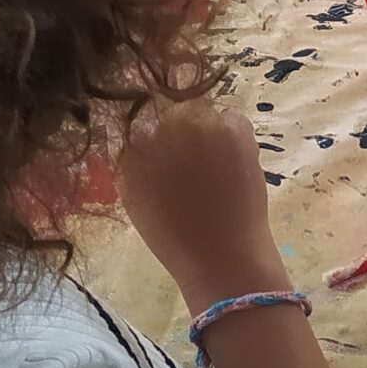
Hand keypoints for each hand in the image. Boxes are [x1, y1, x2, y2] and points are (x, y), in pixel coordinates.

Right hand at [118, 100, 289, 307]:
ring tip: (216, 163)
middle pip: (170, 114)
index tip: (169, 157)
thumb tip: (140, 143)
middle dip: (181, 131)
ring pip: (201, 112)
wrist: (222, 255)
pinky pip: (232, 118)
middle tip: (196, 159)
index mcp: (132, 152)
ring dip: (207, 130)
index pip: (141, 128)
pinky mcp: (232, 129)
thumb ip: (134, 166)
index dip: (158, 142)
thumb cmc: (178, 240)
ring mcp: (198, 126)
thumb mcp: (138, 202)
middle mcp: (160, 131)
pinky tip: (234, 161)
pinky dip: (233, 134)